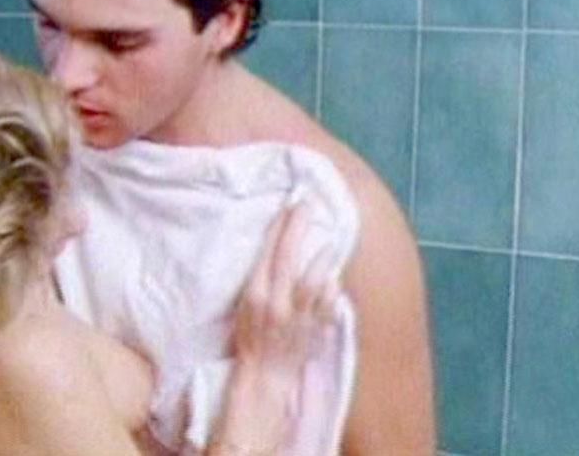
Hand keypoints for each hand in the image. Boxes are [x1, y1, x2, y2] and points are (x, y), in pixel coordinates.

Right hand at [232, 201, 340, 381]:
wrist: (265, 374)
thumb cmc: (251, 336)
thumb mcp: (244, 304)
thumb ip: (261, 278)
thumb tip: (277, 247)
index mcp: (254, 294)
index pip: (267, 252)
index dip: (280, 225)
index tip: (289, 204)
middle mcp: (276, 303)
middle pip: (289, 257)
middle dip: (299, 227)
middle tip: (308, 204)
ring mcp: (298, 317)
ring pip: (314, 279)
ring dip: (323, 257)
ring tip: (329, 242)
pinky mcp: (315, 330)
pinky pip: (328, 303)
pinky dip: (332, 287)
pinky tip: (333, 276)